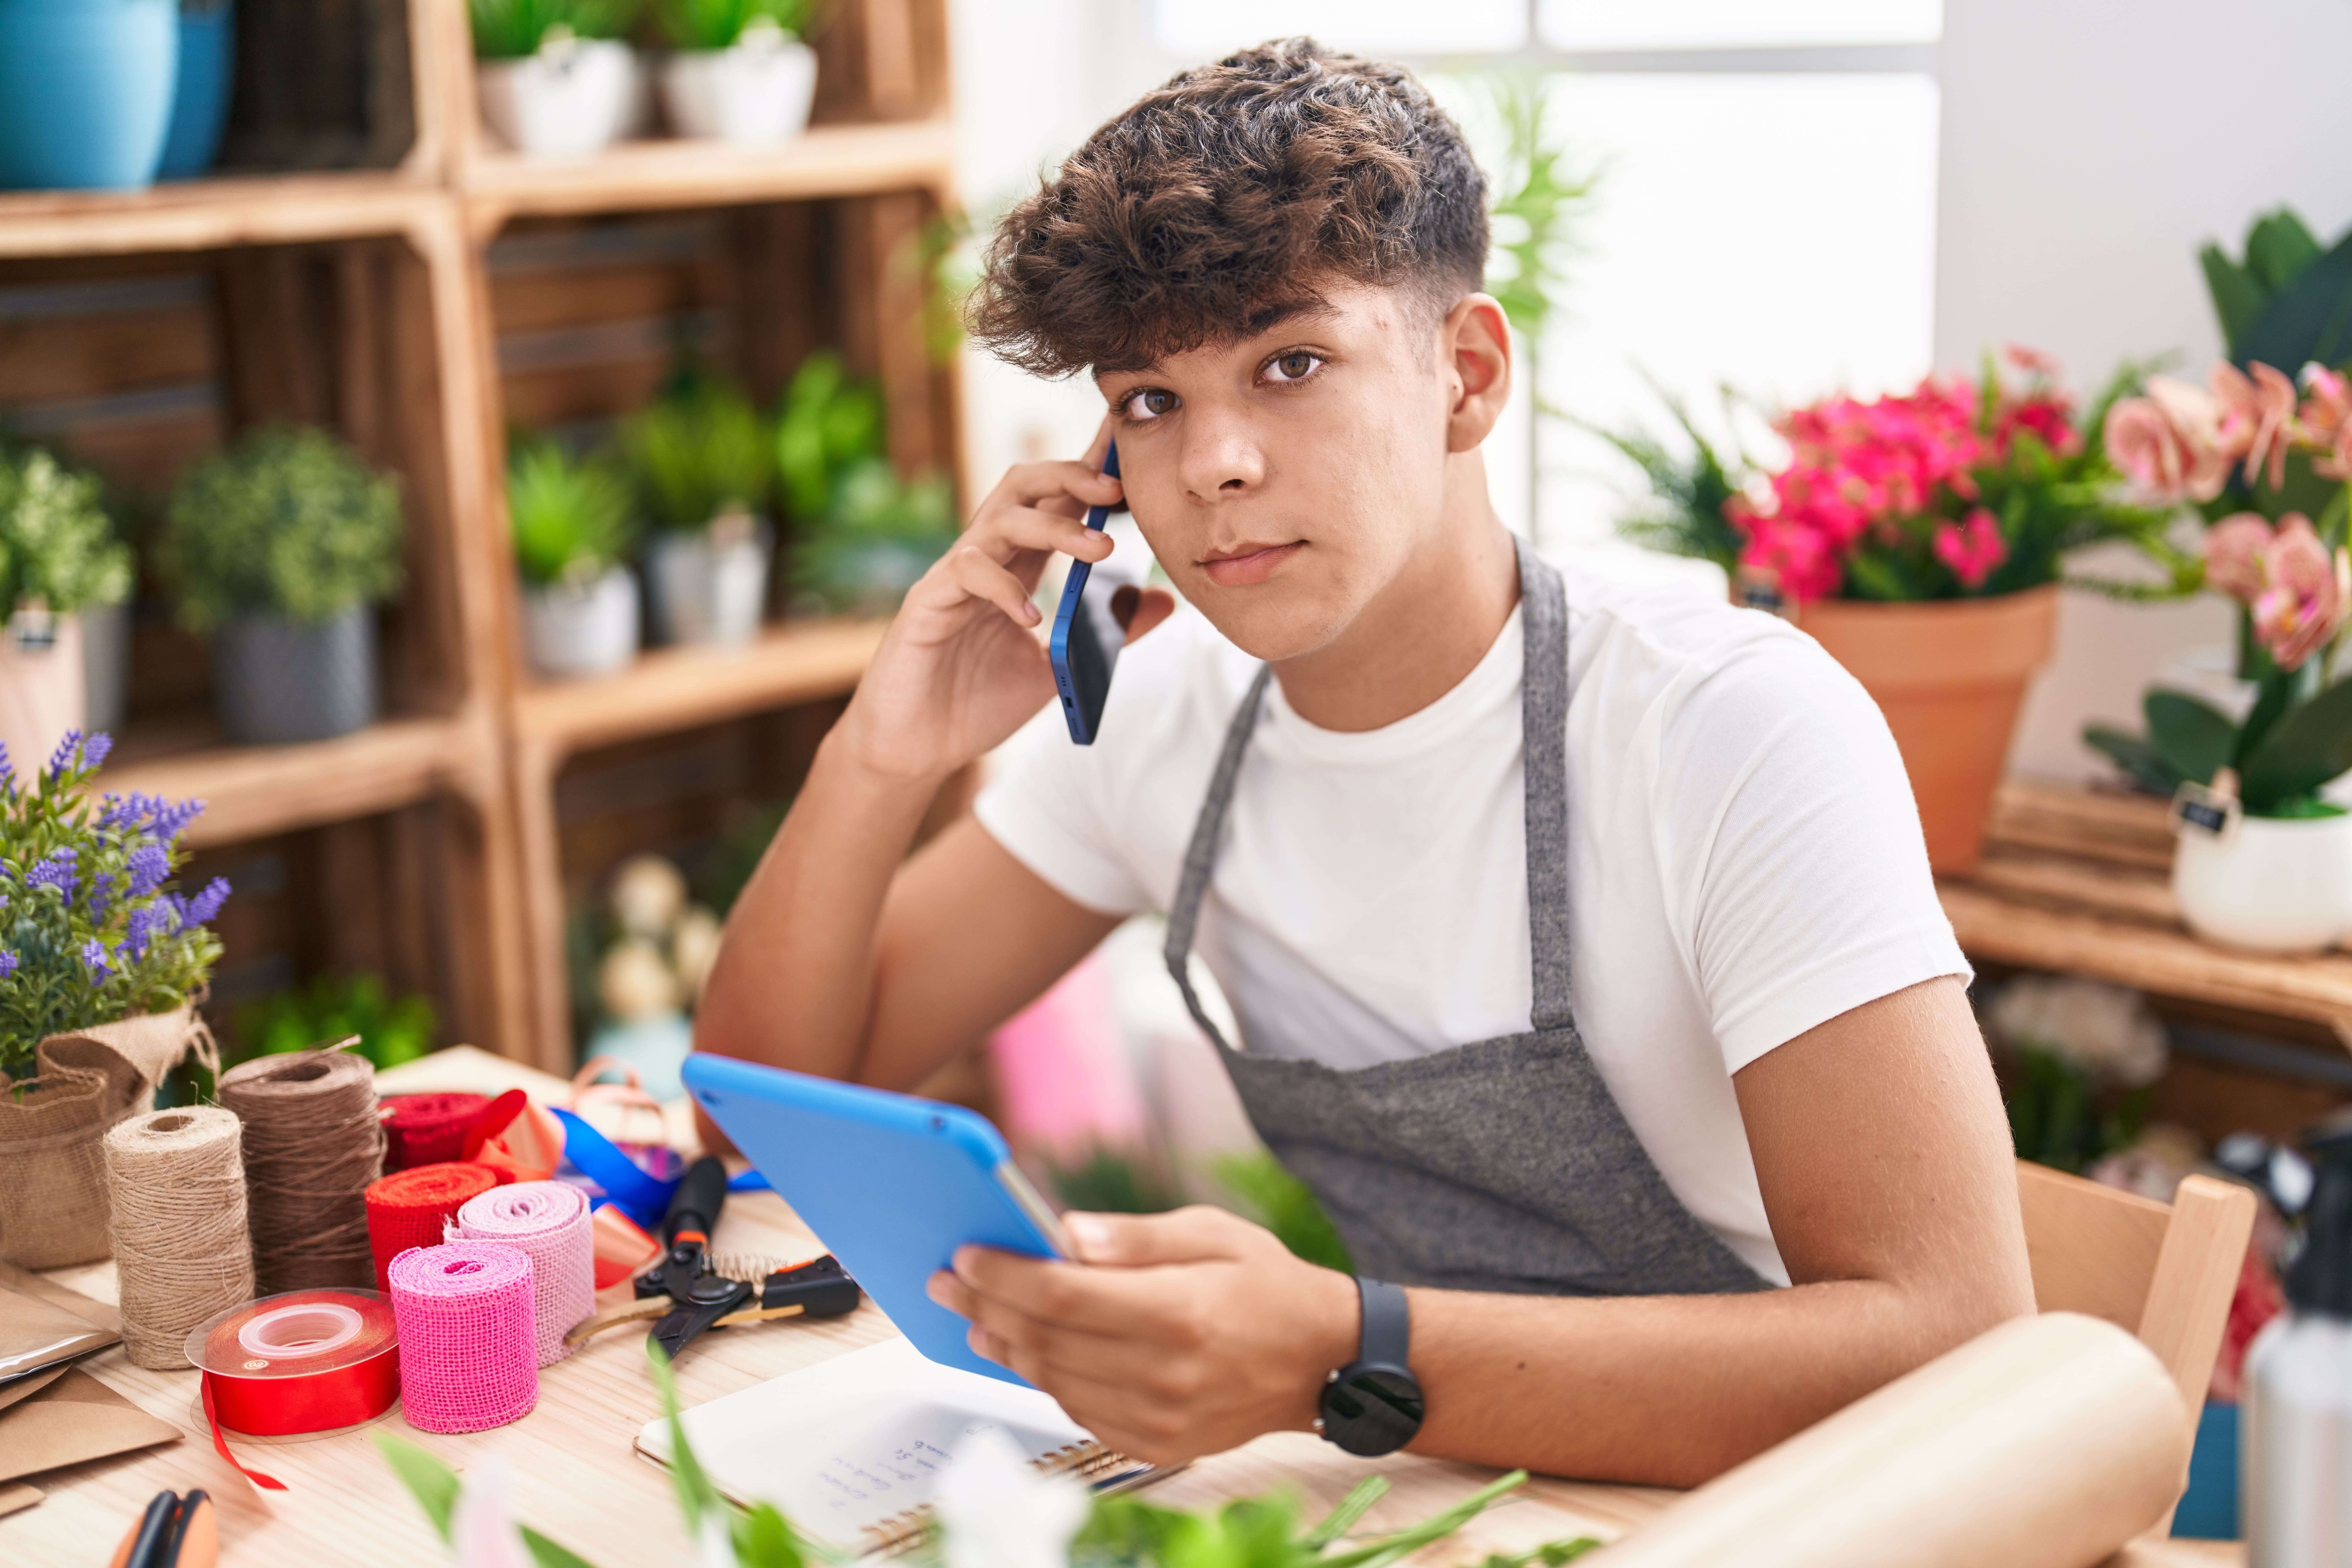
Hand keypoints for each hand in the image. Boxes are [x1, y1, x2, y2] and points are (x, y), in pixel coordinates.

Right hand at [833, 417, 1172, 784]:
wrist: (918, 747)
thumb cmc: (978, 702)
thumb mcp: (1060, 665)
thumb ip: (1108, 632)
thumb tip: (1164, 598)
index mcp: (1018, 565)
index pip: (1054, 500)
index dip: (1088, 470)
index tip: (1124, 448)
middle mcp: (986, 558)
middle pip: (1023, 486)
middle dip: (1070, 476)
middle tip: (1116, 488)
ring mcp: (952, 577)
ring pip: (1000, 520)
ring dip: (1055, 528)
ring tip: (1102, 551)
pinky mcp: (927, 603)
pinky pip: (967, 573)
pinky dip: (1006, 588)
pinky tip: (1033, 617)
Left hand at [926, 1205, 1357, 1465]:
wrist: (1320, 1361)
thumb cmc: (1265, 1284)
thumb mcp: (1210, 1233)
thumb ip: (1134, 1236)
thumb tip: (1062, 1233)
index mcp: (1178, 1313)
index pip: (1063, 1297)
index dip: (1005, 1276)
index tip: (965, 1256)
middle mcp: (1165, 1374)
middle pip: (1046, 1341)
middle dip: (986, 1306)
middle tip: (948, 1281)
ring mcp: (1159, 1418)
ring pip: (1053, 1380)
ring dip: (1005, 1346)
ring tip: (975, 1316)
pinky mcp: (1156, 1444)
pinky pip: (1079, 1410)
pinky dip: (1045, 1379)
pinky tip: (1025, 1350)